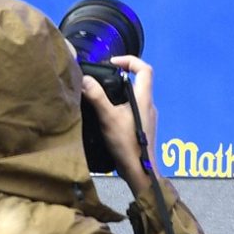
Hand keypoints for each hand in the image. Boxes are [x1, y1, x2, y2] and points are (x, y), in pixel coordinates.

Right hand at [82, 54, 158, 191]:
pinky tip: (109, 115)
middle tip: (102, 79)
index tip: (113, 63)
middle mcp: (149, 104)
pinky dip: (122, 105)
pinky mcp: (144, 127)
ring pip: (135, 96)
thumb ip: (96, 97)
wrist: (140, 172)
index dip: (130, 60)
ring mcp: (148, 116)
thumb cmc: (127, 144)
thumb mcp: (108, 118)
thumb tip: (84, 78)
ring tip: (102, 97)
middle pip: (139, 81)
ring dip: (120, 92)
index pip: (144, 69)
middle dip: (120, 76)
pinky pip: (134, 108)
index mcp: (144, 98)